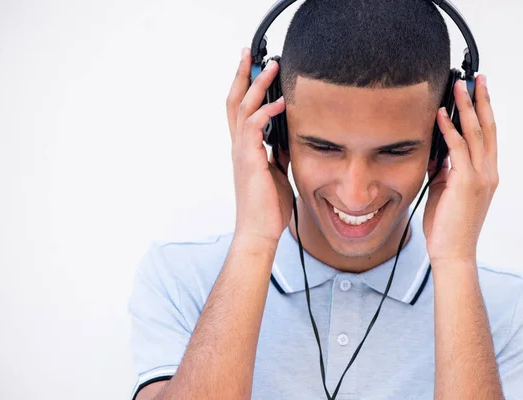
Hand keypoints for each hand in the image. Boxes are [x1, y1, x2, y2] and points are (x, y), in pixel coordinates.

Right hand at [226, 48, 293, 243]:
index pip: (241, 110)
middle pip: (235, 101)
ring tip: (271, 66)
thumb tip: (287, 137)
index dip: (245, 87)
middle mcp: (239, 146)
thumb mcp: (277, 172)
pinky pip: (253, 128)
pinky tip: (279, 103)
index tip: (254, 67)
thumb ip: (278, 153)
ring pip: (242, 108)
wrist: (259, 231)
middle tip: (250, 52)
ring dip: (256, 85)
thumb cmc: (267, 206)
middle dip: (242, 74)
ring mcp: (241, 152)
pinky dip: (265, 112)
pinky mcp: (249, 160)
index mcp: (246, 148)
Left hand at [423, 75, 498, 264]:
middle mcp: (488, 172)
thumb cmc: (448, 225)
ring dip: (465, 108)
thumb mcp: (444, 190)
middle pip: (486, 128)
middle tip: (475, 79)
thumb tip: (435, 150)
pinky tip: (441, 115)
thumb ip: (444, 169)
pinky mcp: (466, 182)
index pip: (487, 136)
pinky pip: (458, 149)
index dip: (483, 112)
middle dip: (480, 101)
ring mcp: (480, 177)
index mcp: (486, 174)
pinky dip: (449, 130)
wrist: (452, 251)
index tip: (478, 92)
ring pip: (475, 133)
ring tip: (458, 87)